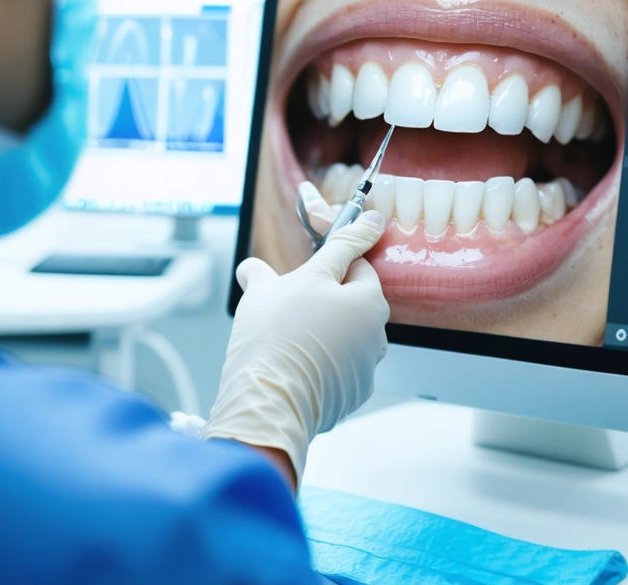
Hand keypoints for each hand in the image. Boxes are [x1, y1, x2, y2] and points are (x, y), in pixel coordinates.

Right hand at [203, 206, 389, 484]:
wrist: (270, 401)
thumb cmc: (274, 339)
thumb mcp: (270, 289)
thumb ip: (267, 270)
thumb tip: (252, 267)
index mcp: (363, 295)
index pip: (356, 257)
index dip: (344, 243)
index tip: (361, 224)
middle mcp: (375, 327)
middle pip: (353, 295)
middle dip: (327, 291)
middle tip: (293, 296)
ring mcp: (368, 361)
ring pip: (349, 330)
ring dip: (329, 326)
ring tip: (292, 333)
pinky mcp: (356, 390)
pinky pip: (343, 363)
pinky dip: (326, 358)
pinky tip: (297, 361)